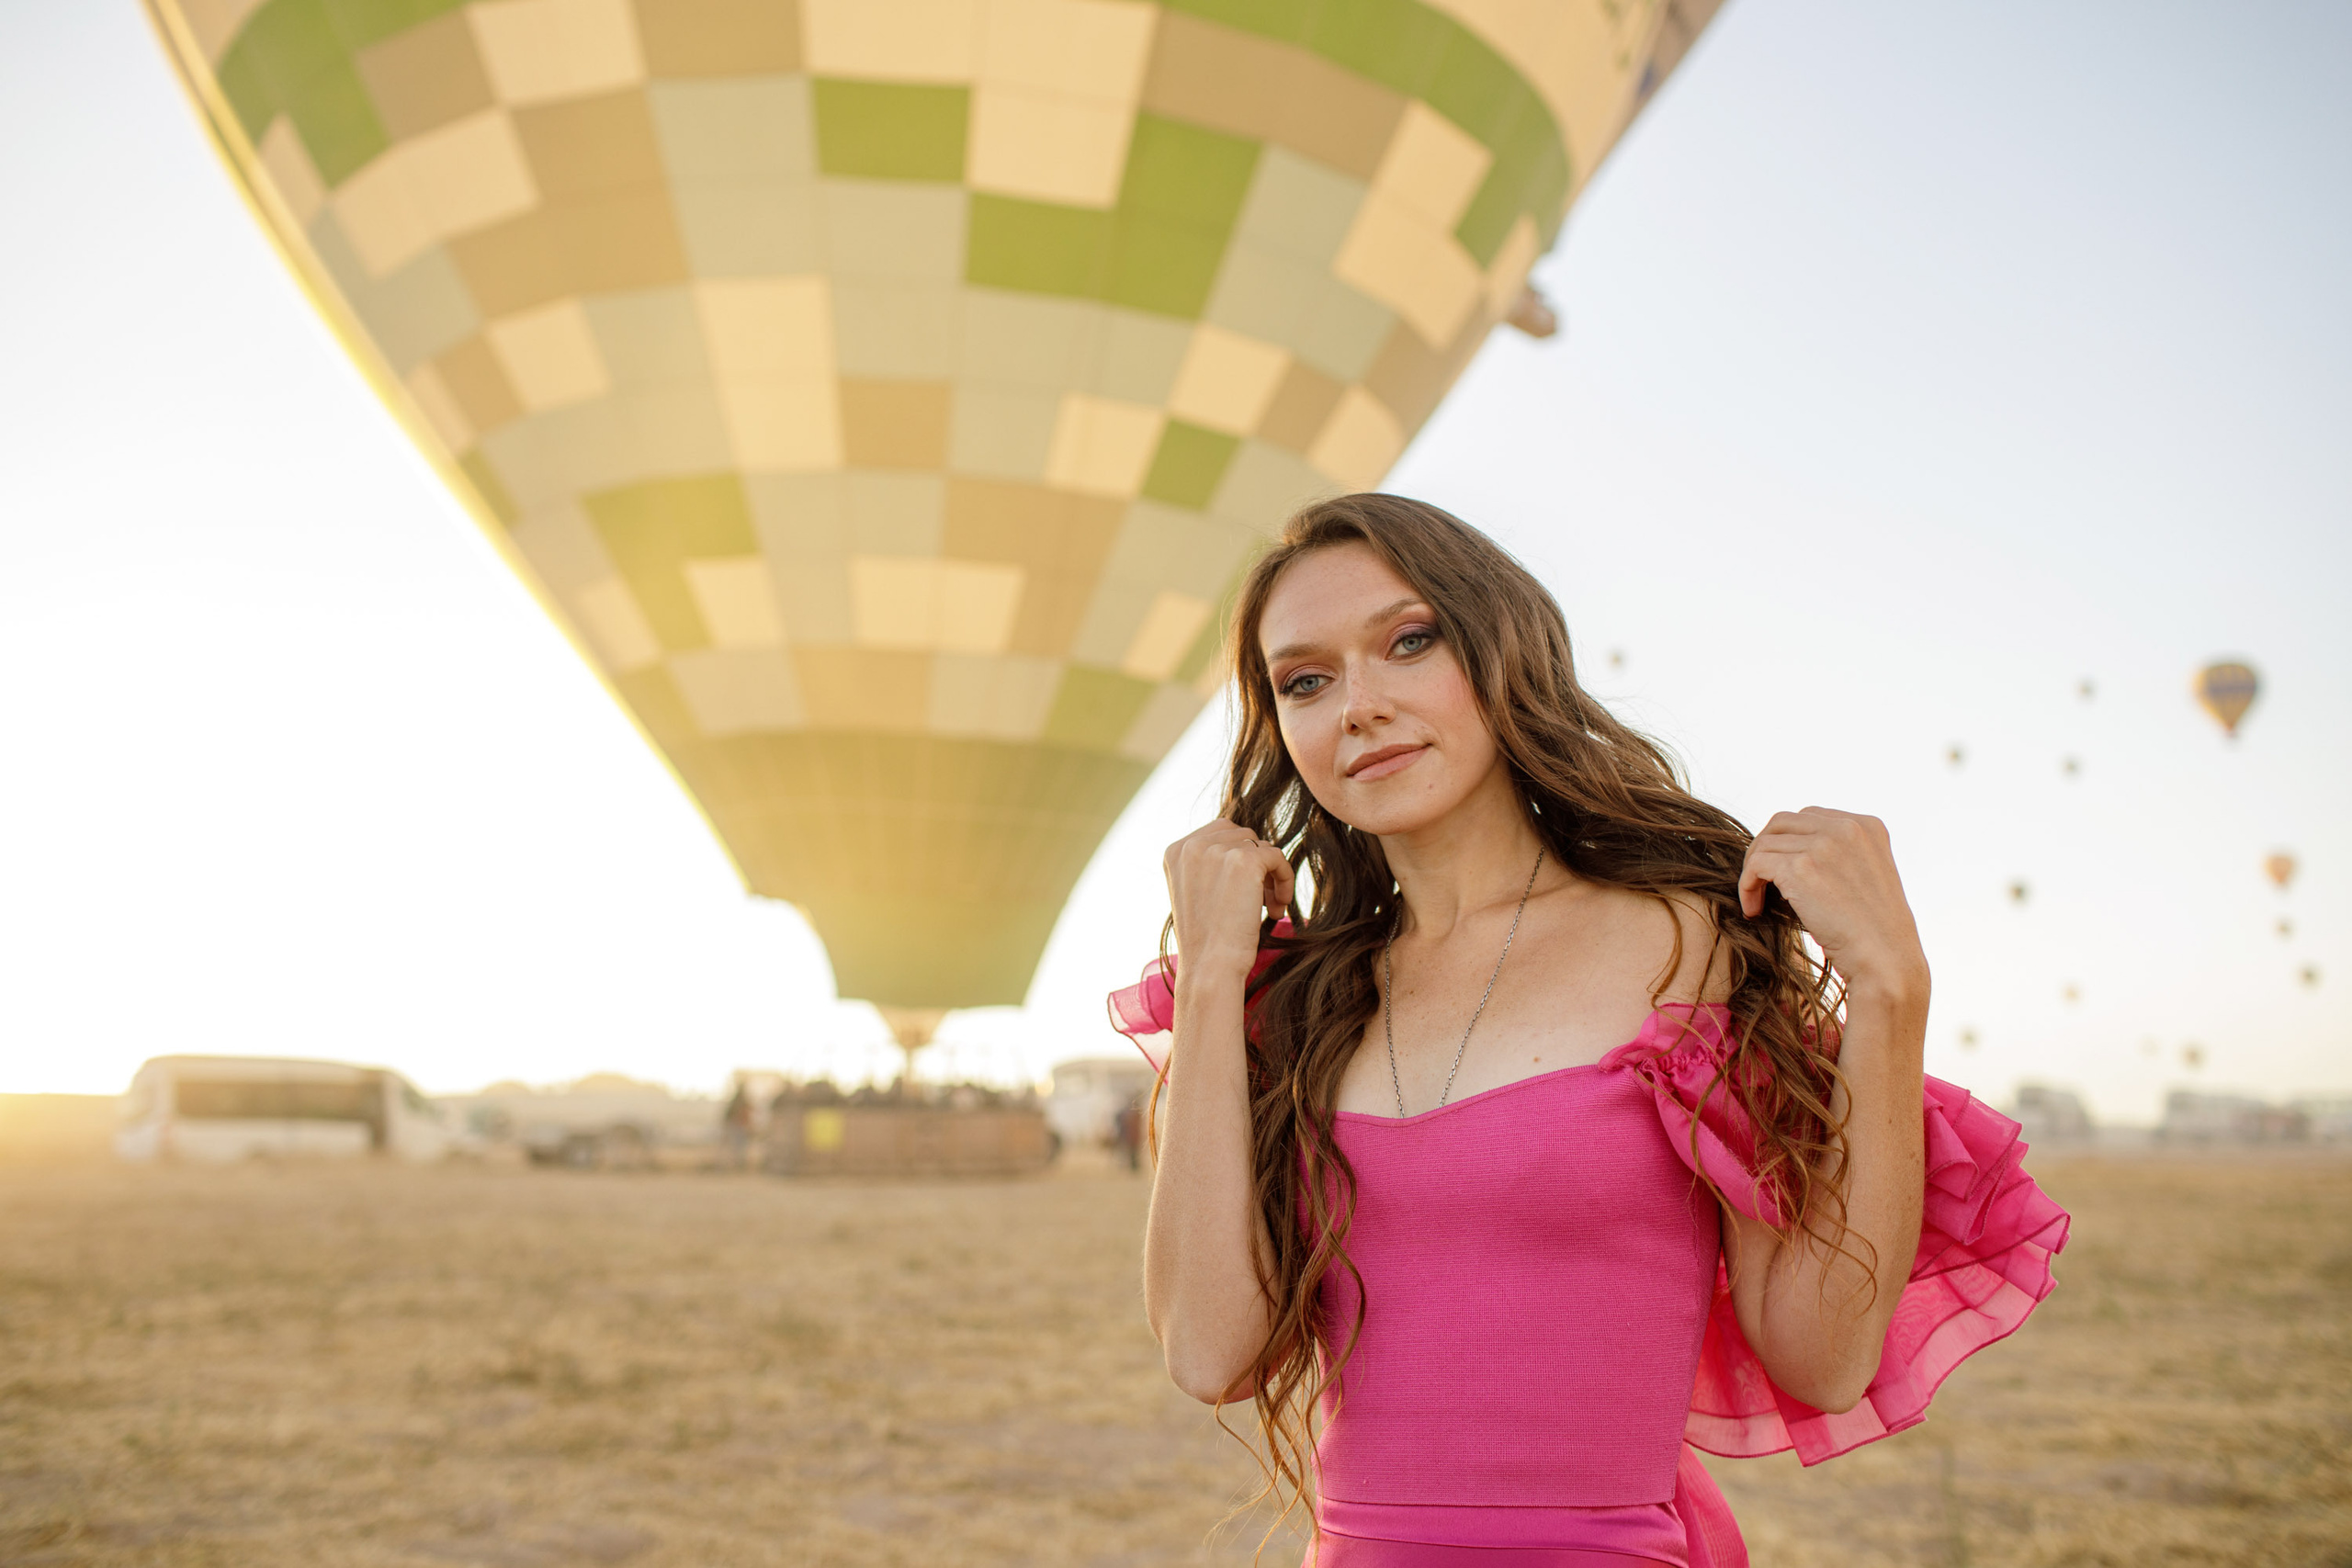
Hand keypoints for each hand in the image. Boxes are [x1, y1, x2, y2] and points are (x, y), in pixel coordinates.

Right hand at [1163, 820, 1293, 985]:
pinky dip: (1285, 878)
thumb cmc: (1206, 939)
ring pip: (1261, 847)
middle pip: (1241, 836)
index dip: (1237, 857)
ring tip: (1270, 906)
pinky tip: (1279, 906)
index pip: (1219, 832)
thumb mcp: (1197, 893)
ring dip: (1270, 876)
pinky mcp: (1245, 860)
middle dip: (1255, 865)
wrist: (1210, 967)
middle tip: (1260, 899)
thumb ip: (1211, 864)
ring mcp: (1217, 850)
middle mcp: (1192, 845)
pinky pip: (1277, 857)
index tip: (1243, 889)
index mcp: (1176, 851)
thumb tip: (1249, 845)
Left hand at [1738, 808, 1927, 1002]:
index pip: (1810, 817)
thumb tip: (1791, 854)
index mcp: (1867, 826)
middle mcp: (1847, 827)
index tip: (1782, 874)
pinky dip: (1747, 886)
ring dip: (1753, 872)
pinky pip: (1756, 865)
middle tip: (1760, 883)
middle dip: (1765, 850)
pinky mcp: (1801, 867)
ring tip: (1756, 901)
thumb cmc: (1873, 932)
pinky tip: (1754, 910)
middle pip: (1782, 823)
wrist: (1885, 960)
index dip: (1789, 843)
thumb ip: (1839, 856)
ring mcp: (1824, 844)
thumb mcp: (1866, 878)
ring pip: (1765, 844)